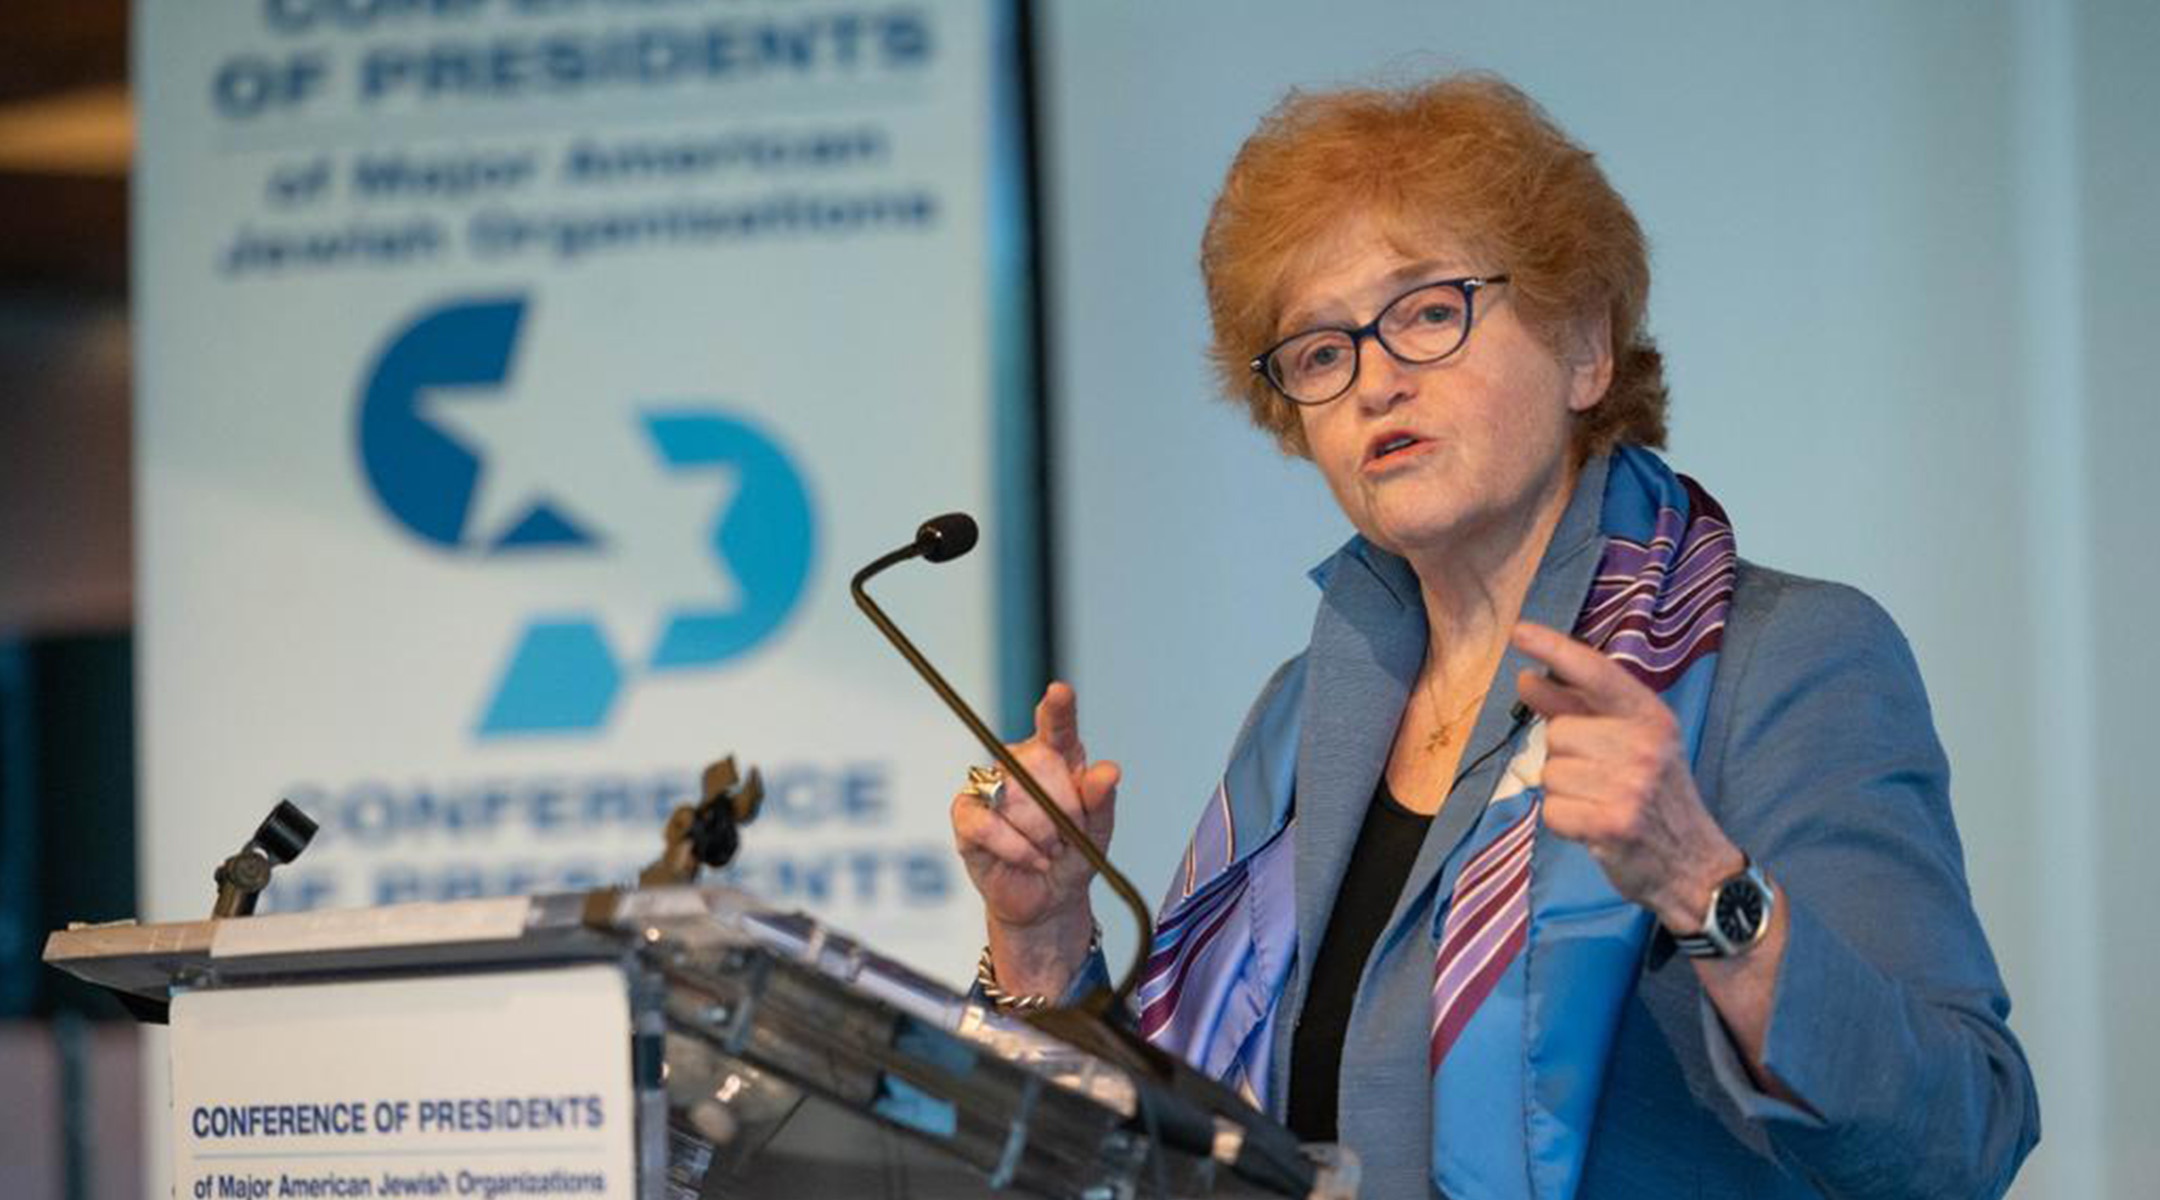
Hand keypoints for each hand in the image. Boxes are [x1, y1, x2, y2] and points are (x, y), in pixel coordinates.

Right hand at [950, 682, 1118, 988]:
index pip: (1056, 726)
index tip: (1060, 693)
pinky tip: (1031, 859)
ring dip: (1041, 834)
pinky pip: (988, 824)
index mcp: (1057, 757)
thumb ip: (1102, 801)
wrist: (1048, 900)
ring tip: (1050, 851)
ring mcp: (989, 786)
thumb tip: (1107, 772)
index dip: (1058, 709)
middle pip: (1038, 763)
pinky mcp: (966, 814)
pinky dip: (1016, 847)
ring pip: (1014, 795)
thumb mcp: (1098, 833)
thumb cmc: (1072, 856)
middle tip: (1069, 835)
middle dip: (1062, 808)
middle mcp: (1019, 763)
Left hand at [1510, 621, 1742, 929]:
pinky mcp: (1613, 823)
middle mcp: (1645, 744)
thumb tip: (1527, 678)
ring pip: (1551, 773)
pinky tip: (1594, 827)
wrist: (1695, 867)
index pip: (1597, 672)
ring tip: (1601, 803)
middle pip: (1558, 733)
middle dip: (1565, 758)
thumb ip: (1576, 708)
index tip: (1519, 632)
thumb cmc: (1654, 798)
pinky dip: (1564, 823)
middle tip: (1600, 781)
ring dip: (1565, 793)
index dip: (1555, 648)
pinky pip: (1552, 810)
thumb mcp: (1629, 744)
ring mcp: (1631, 784)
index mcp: (1651, 717)